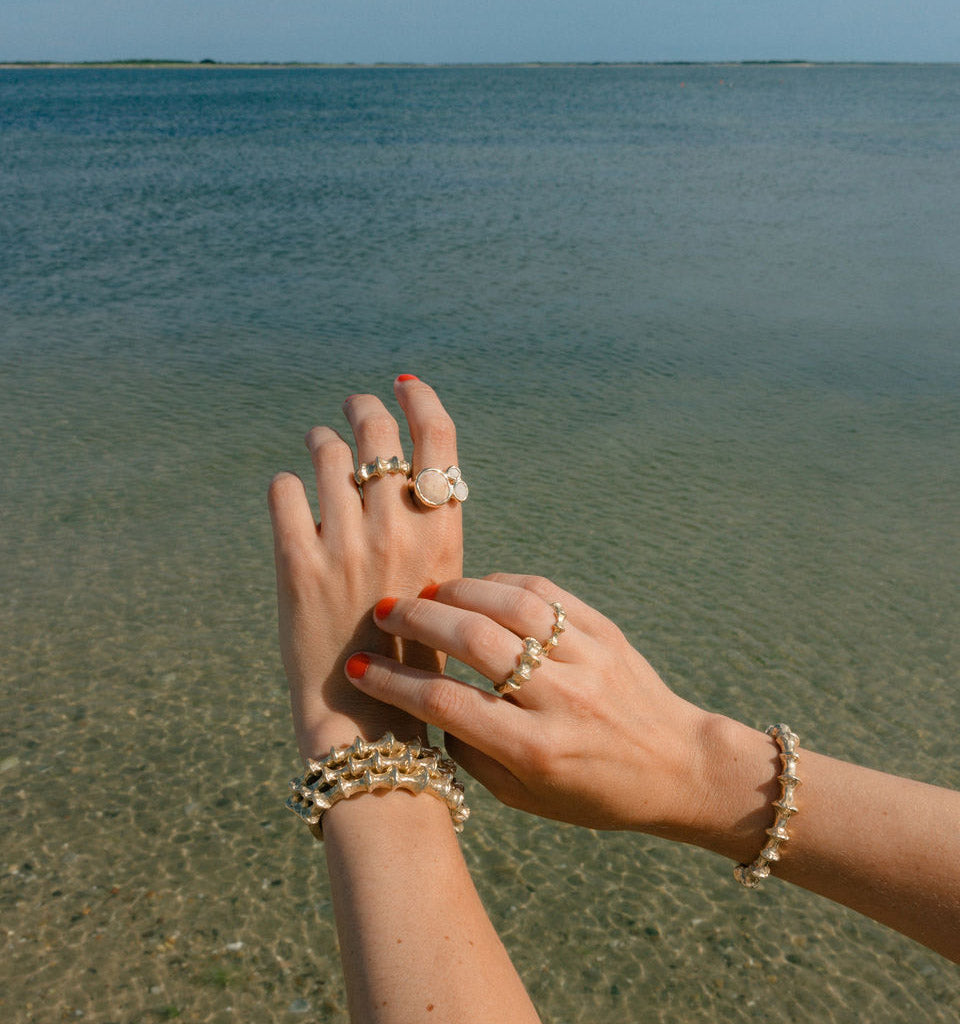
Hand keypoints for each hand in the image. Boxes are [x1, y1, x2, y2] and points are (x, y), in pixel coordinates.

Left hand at [267, 376, 462, 759]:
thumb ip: (426, 529)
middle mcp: (397, 531)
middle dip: (363, 411)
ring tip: (319, 446)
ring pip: (325, 456)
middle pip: (377, 436)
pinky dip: (284, 485)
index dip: (422, 400)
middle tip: (354, 407)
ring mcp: (346, 547)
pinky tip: (290, 493)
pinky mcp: (297, 566)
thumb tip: (405, 474)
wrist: (371, 717)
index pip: (438, 440)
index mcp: (442, 533)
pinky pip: (283, 493)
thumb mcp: (440, 584)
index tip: (405, 383)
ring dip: (321, 443)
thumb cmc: (412, 650)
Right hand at [343, 574, 740, 838]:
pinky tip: (477, 588)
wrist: (678, 766)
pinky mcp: (605, 632)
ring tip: (426, 593)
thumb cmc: (594, 791)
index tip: (358, 669)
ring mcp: (587, 659)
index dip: (393, 685)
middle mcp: (561, 700)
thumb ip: (472, 753)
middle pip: (474, 643)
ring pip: (511, 607)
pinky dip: (503, 584)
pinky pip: (547, 594)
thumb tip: (427, 704)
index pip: (447, 705)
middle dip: (418, 623)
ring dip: (458, 592)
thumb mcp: (525, 797)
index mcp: (536, 750)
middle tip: (385, 613)